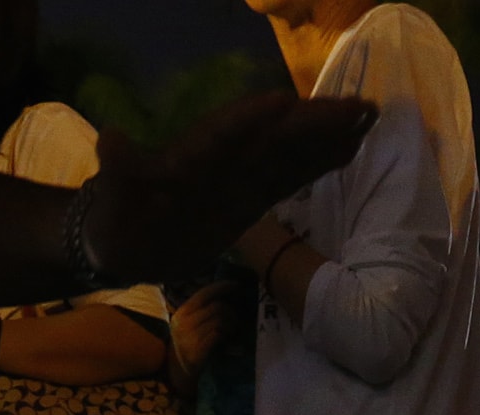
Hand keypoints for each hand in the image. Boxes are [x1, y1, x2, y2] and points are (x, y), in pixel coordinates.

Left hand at [83, 93, 372, 284]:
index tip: (288, 104)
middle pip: (274, 134)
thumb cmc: (116, 222)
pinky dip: (320, 163)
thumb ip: (119, 170)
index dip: (254, 118)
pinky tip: (350, 151)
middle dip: (312, 120)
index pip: (229, 129)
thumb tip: (110, 138)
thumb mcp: (114, 200)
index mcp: (194, 153)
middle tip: (358, 106)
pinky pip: (292, 176)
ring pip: (291, 150)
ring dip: (328, 135)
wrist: (122, 246)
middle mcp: (225, 159)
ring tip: (369, 117)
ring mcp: (241, 177)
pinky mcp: (252, 198)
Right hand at [167, 281, 239, 382]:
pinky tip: (226, 337)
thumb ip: (200, 310)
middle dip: (230, 311)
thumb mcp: (187, 324)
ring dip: (230, 323)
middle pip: (215, 307)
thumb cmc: (187, 343)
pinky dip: (225, 334)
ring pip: (219, 320)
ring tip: (231, 328)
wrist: (178, 371)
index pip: (204, 293)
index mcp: (181, 312)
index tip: (236, 285)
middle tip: (234, 317)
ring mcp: (189, 336)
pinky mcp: (197, 349)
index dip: (221, 286)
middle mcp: (183, 323)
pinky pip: (218, 334)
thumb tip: (223, 294)